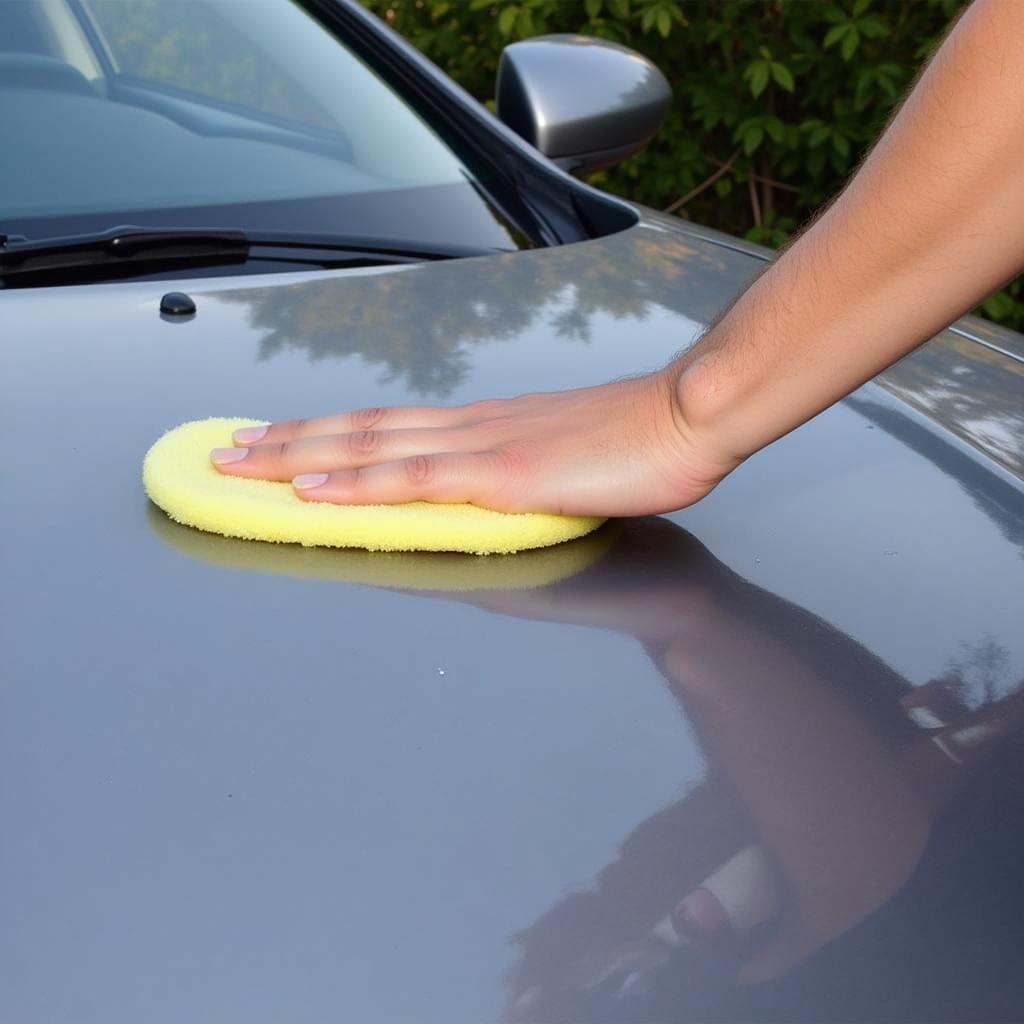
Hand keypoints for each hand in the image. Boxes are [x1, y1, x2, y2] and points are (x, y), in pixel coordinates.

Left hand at [209, 370, 737, 515]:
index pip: (389, 429)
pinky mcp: (500, 474)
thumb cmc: (640, 440)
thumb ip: (516, 479)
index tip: (281, 440)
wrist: (687, 418)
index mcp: (483, 427)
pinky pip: (411, 480)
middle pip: (360, 430)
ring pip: (368, 447)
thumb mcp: (565, 465)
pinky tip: (311, 489)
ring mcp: (479, 448)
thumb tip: (481, 498)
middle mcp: (468, 428)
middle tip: (229, 446)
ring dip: (297, 453)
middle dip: (288, 439)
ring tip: (240, 460)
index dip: (329, 434)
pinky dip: (353, 483)